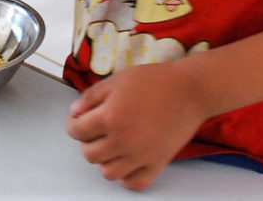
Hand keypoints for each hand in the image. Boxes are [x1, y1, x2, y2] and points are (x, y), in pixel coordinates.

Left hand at [66, 63, 208, 190]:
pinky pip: (135, 182)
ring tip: (110, 144)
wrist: (189, 90)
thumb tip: (75, 112)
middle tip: (95, 129)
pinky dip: (126, 176)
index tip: (78, 120)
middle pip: (89, 155)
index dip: (73, 124)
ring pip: (108, 173)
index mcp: (110, 117)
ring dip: (104, 160)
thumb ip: (91, 96)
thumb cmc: (155, 81)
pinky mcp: (157, 163)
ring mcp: (141, 155)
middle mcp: (123, 141)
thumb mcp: (116, 80)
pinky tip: (126, 161)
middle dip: (87, 141)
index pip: (77, 132)